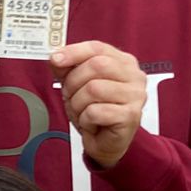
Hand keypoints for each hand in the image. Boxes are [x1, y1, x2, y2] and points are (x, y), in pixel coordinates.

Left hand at [50, 41, 147, 168]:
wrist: (106, 143)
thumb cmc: (96, 111)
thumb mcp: (77, 84)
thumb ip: (67, 67)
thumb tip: (56, 57)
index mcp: (124, 62)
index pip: (98, 48)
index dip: (74, 52)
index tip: (56, 59)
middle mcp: (134, 76)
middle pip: (96, 66)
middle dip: (74, 82)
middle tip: (71, 96)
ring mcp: (135, 96)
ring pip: (94, 89)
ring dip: (78, 104)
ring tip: (83, 112)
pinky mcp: (130, 116)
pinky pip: (95, 111)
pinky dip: (85, 119)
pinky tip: (91, 123)